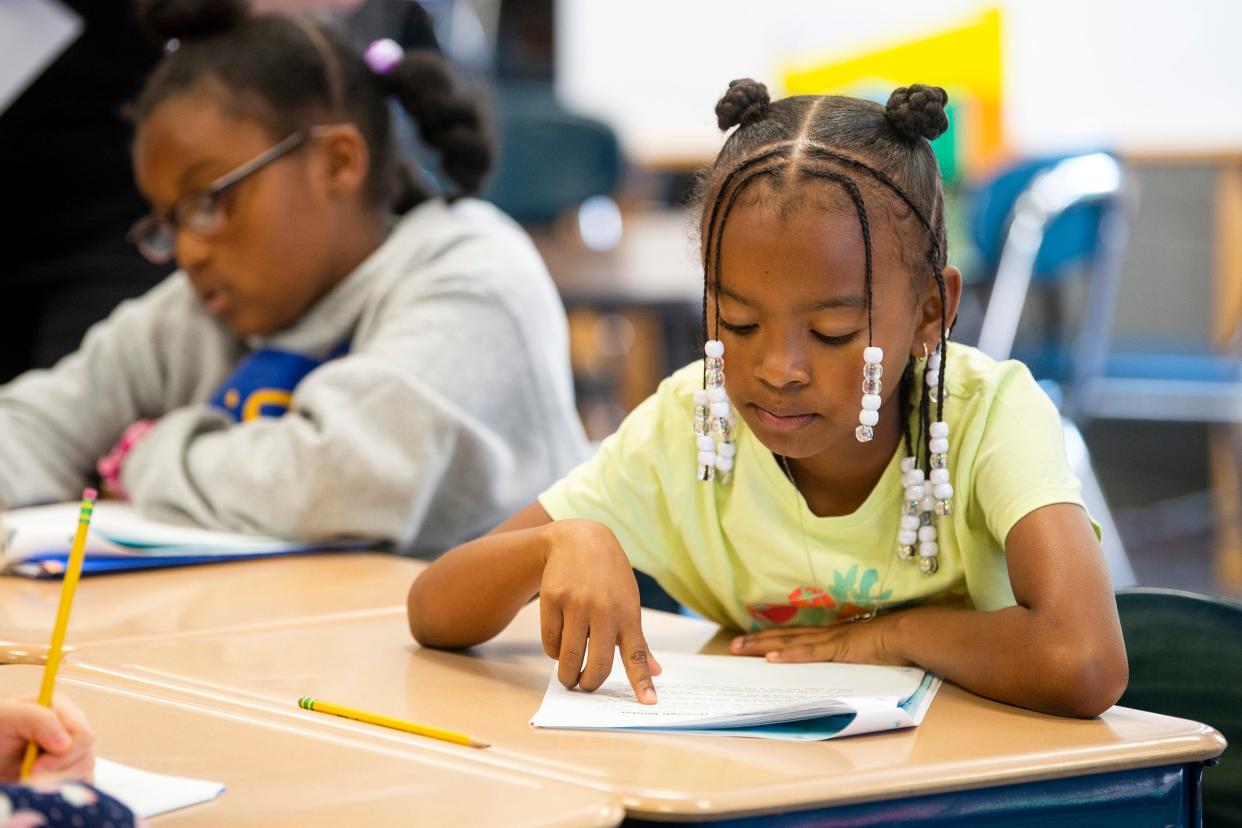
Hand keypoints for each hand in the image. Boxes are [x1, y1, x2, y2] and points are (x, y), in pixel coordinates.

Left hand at [0, 695, 95, 781]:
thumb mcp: (7, 718)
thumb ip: (38, 720)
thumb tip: (66, 744)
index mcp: (61, 708)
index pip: (83, 735)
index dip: (63, 754)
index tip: (34, 767)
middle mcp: (71, 727)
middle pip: (85, 754)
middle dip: (56, 770)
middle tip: (29, 775)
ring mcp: (73, 749)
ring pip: (84, 770)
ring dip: (56, 781)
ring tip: (31, 779)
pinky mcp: (71, 769)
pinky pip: (82, 783)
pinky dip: (63, 789)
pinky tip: (42, 785)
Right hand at [539, 520, 661, 702]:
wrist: (579, 539)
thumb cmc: (609, 577)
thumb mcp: (630, 601)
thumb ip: (638, 640)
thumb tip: (655, 673)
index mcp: (628, 613)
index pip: (637, 654)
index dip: (641, 682)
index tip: (648, 703)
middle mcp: (604, 609)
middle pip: (597, 665)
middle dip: (589, 684)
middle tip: (584, 685)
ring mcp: (576, 604)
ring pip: (568, 657)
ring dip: (567, 675)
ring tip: (568, 677)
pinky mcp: (552, 599)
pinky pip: (549, 642)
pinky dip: (553, 652)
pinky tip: (558, 646)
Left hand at [729, 615, 909, 665]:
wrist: (907, 633)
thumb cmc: (892, 643)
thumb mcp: (864, 654)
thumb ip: (849, 658)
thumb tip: (840, 667)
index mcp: (831, 636)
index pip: (794, 638)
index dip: (772, 639)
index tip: (751, 642)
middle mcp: (824, 635)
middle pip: (783, 638)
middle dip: (756, 642)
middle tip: (732, 646)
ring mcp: (829, 641)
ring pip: (788, 643)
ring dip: (762, 646)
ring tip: (739, 649)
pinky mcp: (837, 649)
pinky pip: (809, 654)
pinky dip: (789, 656)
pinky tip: (771, 659)